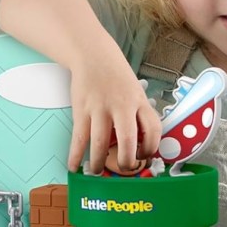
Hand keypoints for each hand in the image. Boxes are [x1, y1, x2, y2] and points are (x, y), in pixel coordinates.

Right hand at [68, 57, 161, 172]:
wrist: (93, 55)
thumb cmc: (117, 78)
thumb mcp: (136, 92)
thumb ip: (139, 115)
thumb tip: (139, 145)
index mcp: (139, 102)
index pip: (153, 129)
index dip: (151, 147)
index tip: (144, 156)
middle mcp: (121, 106)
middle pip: (127, 140)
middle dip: (126, 161)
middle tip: (123, 169)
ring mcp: (100, 108)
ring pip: (100, 143)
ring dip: (98, 162)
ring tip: (97, 171)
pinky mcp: (81, 110)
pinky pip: (79, 137)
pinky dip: (74, 154)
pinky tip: (73, 166)